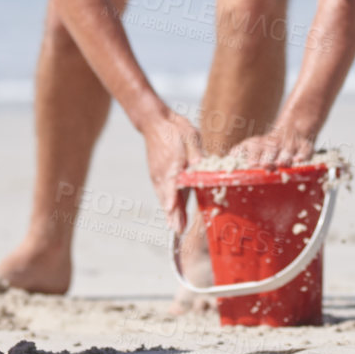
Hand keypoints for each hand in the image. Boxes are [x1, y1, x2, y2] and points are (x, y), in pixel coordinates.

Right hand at [145, 111, 202, 233]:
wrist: (155, 122)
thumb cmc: (176, 128)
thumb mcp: (190, 135)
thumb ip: (195, 152)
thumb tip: (199, 165)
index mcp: (171, 163)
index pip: (171, 186)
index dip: (172, 201)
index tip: (173, 214)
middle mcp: (162, 172)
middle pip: (167, 197)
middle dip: (173, 214)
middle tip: (178, 231)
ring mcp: (157, 174)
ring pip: (163, 197)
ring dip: (169, 213)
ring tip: (175, 229)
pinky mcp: (157, 175)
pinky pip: (162, 193)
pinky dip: (166, 204)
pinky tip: (171, 214)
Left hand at [225, 124, 315, 169]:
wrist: (291, 130)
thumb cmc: (267, 146)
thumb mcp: (252, 145)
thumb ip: (241, 150)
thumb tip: (231, 154)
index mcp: (260, 144)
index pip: (255, 148)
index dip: (254, 155)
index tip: (251, 163)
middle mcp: (275, 143)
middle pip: (272, 150)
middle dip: (268, 158)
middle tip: (265, 165)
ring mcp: (291, 144)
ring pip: (288, 150)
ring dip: (284, 156)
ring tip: (281, 163)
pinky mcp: (305, 146)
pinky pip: (306, 149)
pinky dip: (303, 155)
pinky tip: (299, 160)